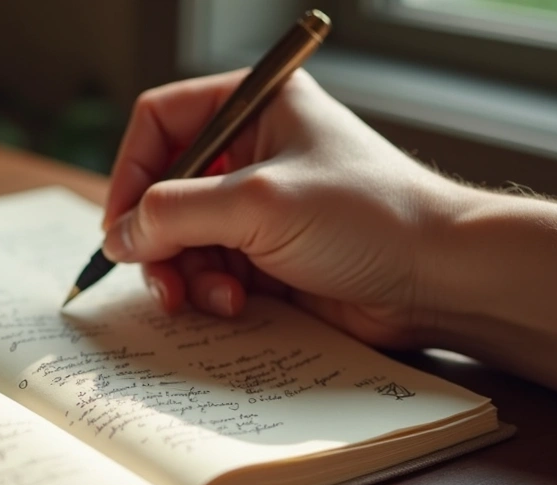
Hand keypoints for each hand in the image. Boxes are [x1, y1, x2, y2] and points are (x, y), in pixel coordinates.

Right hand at [101, 69, 457, 348]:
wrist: (439, 279)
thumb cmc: (368, 216)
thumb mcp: (258, 204)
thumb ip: (174, 214)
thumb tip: (117, 235)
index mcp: (253, 108)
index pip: (160, 124)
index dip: (131, 172)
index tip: (121, 224)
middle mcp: (250, 152)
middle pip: (163, 190)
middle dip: (158, 239)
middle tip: (160, 277)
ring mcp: (257, 207)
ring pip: (181, 239)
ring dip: (187, 273)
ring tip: (214, 296)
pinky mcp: (266, 256)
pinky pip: (210, 272)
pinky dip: (212, 293)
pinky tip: (238, 305)